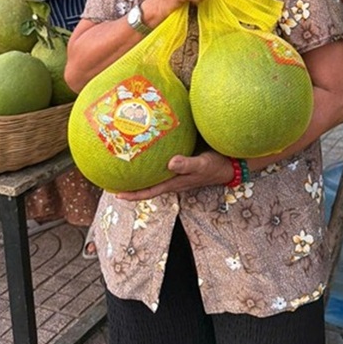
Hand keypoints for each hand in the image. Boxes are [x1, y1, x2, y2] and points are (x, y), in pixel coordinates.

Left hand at [114, 151, 232, 200]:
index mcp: (174, 182)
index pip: (149, 192)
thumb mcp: (202, 164)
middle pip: (147, 185)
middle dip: (131, 184)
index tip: (116, 194)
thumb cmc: (216, 165)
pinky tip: (148, 149)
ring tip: (125, 165)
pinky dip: (152, 160)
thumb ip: (187, 164)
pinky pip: (162, 164)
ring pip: (154, 175)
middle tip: (112, 178)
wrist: (230, 163)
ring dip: (140, 173)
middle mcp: (172, 179)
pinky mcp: (181, 163)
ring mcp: (176, 172)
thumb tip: (170, 163)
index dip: (133, 194)